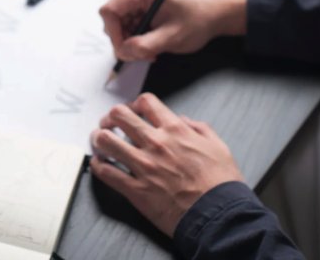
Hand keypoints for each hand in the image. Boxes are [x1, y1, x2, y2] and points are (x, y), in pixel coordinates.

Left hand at [90, 93, 243, 237]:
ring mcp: (143, 166)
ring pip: (105, 140)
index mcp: (175, 130)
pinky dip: (98, 165)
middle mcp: (156, 144)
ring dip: (99, 138)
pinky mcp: (135, 190)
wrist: (219, 216)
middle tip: (109, 123)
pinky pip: (106, 172)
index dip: (135, 104)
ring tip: (100, 141)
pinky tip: (100, 164)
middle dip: (111, 117)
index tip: (133, 111)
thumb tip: (184, 120)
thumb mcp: (218, 147)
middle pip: (119, 115)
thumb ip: (200, 128)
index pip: (146, 102)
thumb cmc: (221, 184)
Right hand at [99, 0, 245, 62]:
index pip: (109, 12)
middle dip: (125, 41)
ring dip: (133, 42)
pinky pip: (130, 26)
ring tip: (152, 51)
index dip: (113, 34)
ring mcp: (138, 0)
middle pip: (113, 21)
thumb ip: (144, 46)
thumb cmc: (198, 18)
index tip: (126, 50)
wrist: (215, 13)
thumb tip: (122, 52)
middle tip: (143, 54)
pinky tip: (153, 45)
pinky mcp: (143, 8)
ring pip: (121, 26)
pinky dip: (139, 39)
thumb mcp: (171, 36)